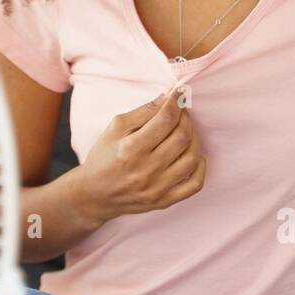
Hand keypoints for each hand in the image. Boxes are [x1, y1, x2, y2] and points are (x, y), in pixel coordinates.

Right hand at [69, 84, 206, 225]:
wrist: (93, 195)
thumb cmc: (103, 158)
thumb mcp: (115, 128)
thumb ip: (143, 111)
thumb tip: (169, 96)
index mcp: (131, 148)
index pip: (165, 120)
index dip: (177, 102)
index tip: (180, 93)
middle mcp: (146, 170)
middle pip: (182, 137)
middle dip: (185, 118)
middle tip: (181, 112)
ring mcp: (157, 188)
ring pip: (192, 158)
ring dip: (194, 139)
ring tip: (185, 132)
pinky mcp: (164, 201)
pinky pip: (195, 184)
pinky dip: (200, 166)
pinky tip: (192, 155)